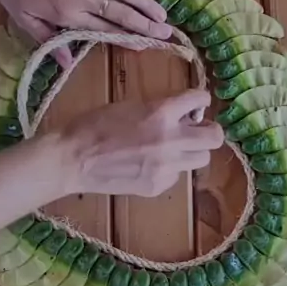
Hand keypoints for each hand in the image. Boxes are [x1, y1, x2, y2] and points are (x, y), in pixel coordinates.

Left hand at [0, 0, 171, 66]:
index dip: (127, 39)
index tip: (146, 45)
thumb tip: (67, 62)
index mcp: (67, 15)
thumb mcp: (23, 18)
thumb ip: (47, 39)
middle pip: (121, 14)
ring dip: (146, 3)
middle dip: (145, 26)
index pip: (104, 30)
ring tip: (163, 14)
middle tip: (166, 34)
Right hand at [59, 89, 223, 197]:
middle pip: (215, 138)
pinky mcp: (158, 186)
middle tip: (196, 130)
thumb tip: (184, 115)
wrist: (72, 159)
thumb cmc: (94, 124)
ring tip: (173, 149)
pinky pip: (177, 175)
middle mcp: (170, 139)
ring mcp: (166, 166)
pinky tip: (148, 165)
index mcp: (161, 112)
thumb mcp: (131, 105)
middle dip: (208, 131)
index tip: (196, 104)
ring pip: (201, 159)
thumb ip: (160, 109)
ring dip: (192, 151)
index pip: (201, 99)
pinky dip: (169, 169)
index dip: (200, 100)